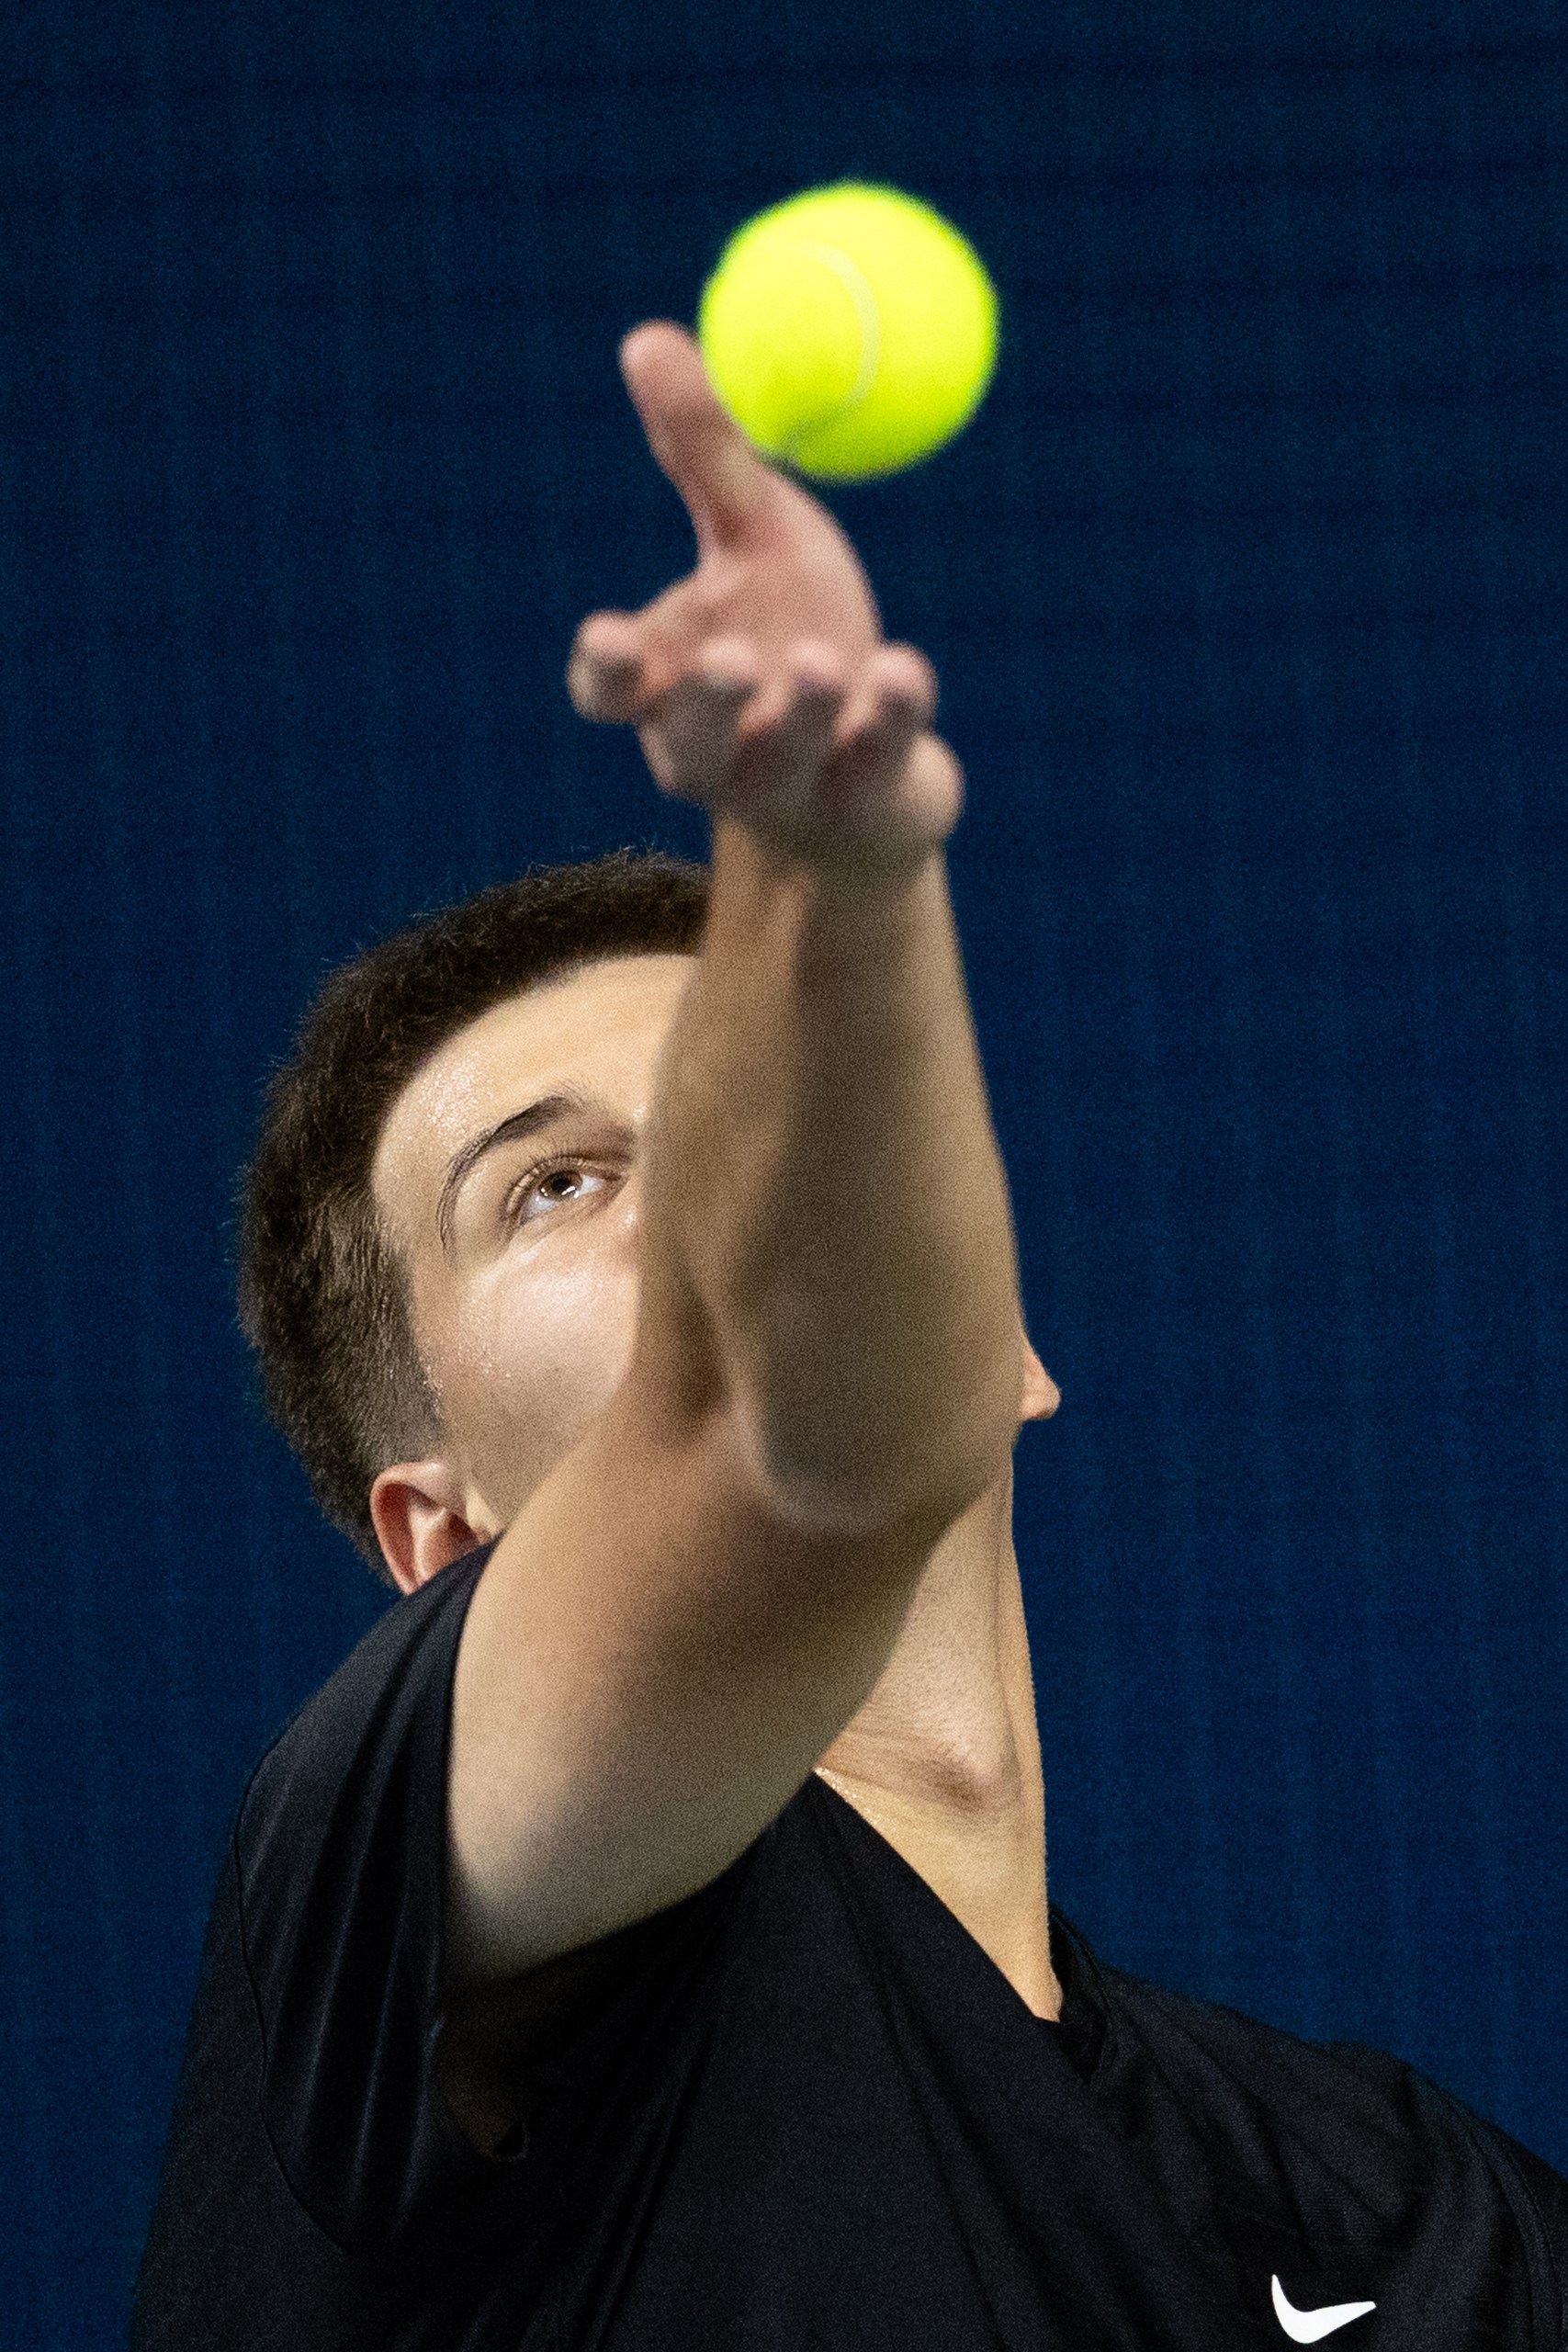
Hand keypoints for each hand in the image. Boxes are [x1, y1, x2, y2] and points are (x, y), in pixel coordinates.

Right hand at [567, 323, 962, 874]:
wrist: (870, 769)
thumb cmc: (792, 633)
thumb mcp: (755, 538)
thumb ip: (703, 455)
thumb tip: (646, 336)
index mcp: (667, 687)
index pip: (610, 691)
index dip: (605, 671)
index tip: (607, 635)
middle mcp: (718, 750)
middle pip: (692, 738)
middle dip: (709, 701)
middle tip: (731, 658)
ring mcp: (792, 785)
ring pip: (786, 757)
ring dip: (805, 710)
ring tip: (823, 660)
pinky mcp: (866, 799)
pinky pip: (878, 760)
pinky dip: (893, 715)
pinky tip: (904, 666)